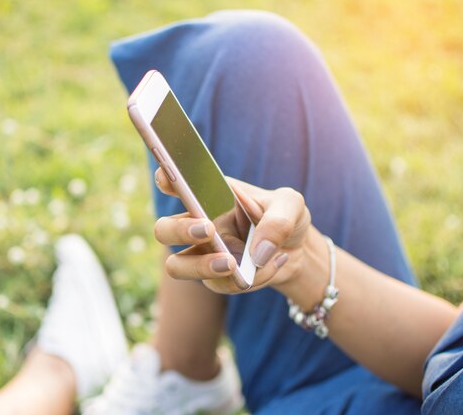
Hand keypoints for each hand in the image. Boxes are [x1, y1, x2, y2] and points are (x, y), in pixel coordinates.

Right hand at [153, 168, 310, 293]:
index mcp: (209, 195)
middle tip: (208, 230)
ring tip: (232, 264)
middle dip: (179, 230)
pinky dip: (250, 278)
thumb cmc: (285, 217)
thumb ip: (278, 219)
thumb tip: (258, 252)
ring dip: (201, 266)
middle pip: (164, 230)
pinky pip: (222, 284)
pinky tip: (272, 264)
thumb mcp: (291, 205)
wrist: (298, 250)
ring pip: (177, 266)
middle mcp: (198, 223)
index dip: (165, 179)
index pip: (176, 183)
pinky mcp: (216, 279)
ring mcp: (203, 254)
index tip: (168, 177)